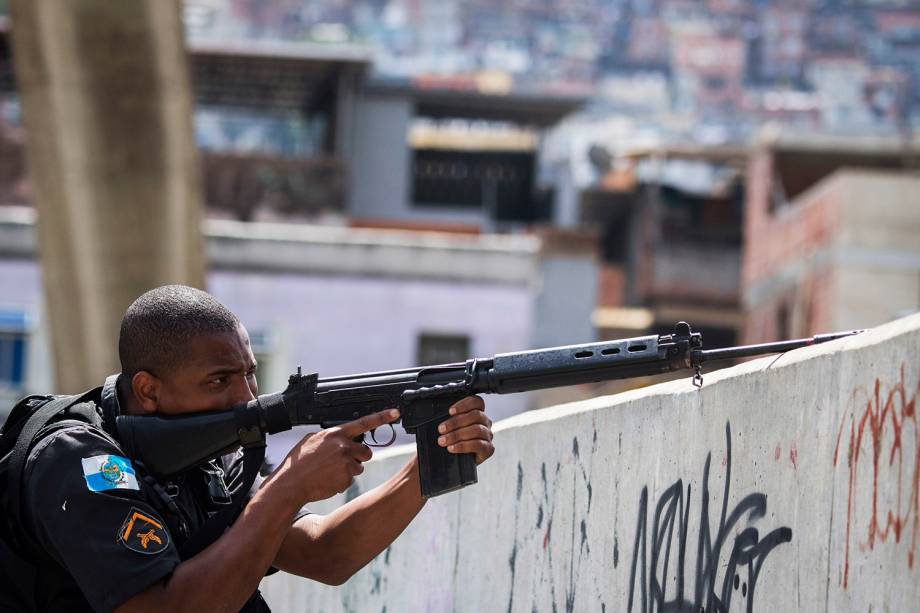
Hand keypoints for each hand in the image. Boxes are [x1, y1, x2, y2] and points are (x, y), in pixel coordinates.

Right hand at [278, 409, 399, 503]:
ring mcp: (346, 463)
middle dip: (359, 456)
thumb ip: (330, 437)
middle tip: (343, 461)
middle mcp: (344, 446)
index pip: (363, 423)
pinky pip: (350, 480)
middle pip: (366, 451)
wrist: (291, 483)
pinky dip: (342, 481)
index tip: (395, 412)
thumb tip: (340, 437)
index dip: (381, 417)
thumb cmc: (298, 462)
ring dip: (349, 470)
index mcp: (335, 434)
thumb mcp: (312, 440)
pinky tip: (327, 480)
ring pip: (358, 467)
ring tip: (329, 471)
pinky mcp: (347, 478)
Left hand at [436, 396, 493, 464]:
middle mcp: (485, 423)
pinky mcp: (488, 449)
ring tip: (443, 441)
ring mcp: (488, 436)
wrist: (455, 462)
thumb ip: (448, 418)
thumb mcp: (449, 427)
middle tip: (441, 429)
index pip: (477, 402)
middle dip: (456, 422)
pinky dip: (463, 446)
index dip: (464, 404)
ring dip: (457, 435)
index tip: (450, 411)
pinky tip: (452, 448)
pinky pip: (478, 445)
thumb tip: (436, 414)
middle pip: (476, 415)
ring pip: (477, 430)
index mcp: (478, 413)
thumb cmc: (451, 440)